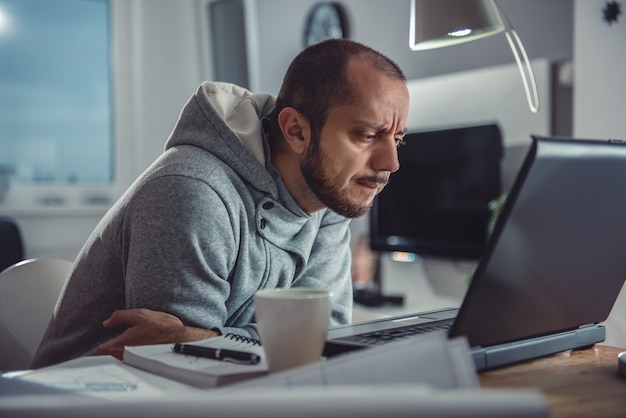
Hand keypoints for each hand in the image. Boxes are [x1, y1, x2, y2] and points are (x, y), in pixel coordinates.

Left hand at [95, 308, 218, 359]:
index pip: (100, 351)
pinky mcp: (142, 363)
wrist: (180, 339)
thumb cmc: (162, 328)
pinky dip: (131, 355)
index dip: (101, 345)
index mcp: (121, 344)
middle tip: (116, 340)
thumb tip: (108, 322)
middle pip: (109, 357)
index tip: (104, 340)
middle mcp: (125, 356)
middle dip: (110, 349)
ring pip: (120, 359)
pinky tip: (140, 346)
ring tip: (130, 343)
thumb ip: (120, 317)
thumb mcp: (139, 315)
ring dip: (121, 353)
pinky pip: (131, 360)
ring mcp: (133, 361)